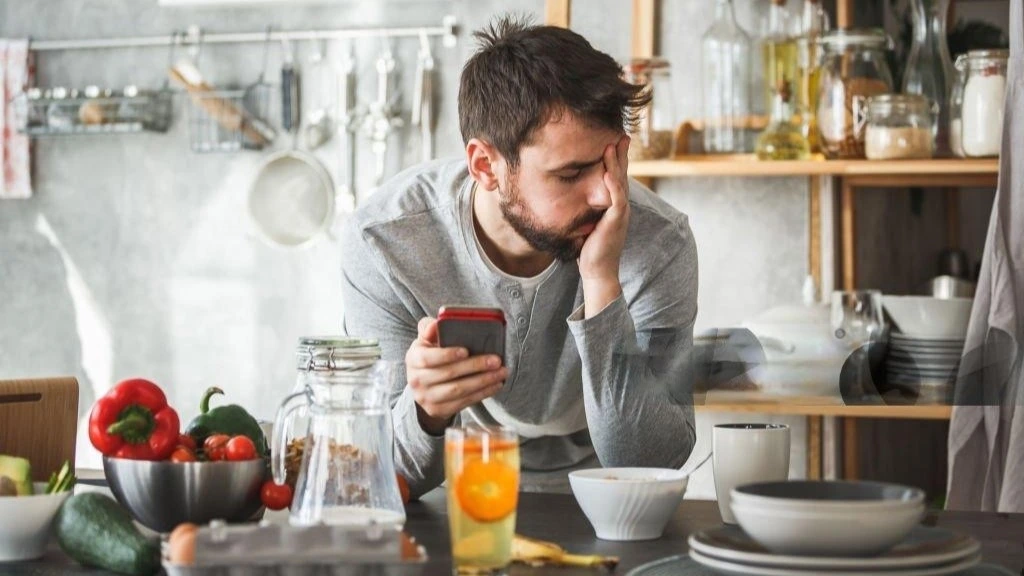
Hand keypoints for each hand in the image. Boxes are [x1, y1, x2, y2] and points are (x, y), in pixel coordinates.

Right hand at [405, 317, 507, 434]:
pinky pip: (463, 402)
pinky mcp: (438, 410)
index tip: (466, 351)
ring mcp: (426, 398)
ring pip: (458, 390)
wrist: (423, 386)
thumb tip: (436, 324)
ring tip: (501, 372)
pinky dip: (482, 393)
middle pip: (448, 374)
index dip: (447, 355)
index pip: (427, 358)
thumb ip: (430, 328)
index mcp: (413, 359)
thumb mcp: (426, 340)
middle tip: (496, 360)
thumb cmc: (430, 355)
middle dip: (475, 366)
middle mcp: (416, 380)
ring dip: (483, 381)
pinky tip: (496, 384)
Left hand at [578, 135, 629, 314]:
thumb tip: (575, 196)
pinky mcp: (615, 222)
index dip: (617, 160)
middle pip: (622, 175)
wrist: (598, 270)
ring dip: (617, 164)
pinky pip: (616, 200)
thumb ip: (588, 208)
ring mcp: (620, 213)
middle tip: (622, 135)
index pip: (617, 177)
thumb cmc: (591, 249)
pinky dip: (613, 186)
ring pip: (620, 183)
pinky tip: (608, 173)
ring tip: (613, 146)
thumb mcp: (589, 222)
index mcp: (615, 206)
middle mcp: (621, 207)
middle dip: (622, 155)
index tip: (615, 141)